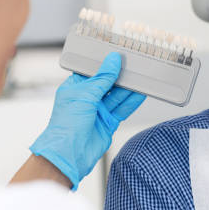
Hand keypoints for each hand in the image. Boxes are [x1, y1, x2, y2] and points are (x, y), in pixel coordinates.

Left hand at [30, 52, 145, 189]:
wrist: (69, 154)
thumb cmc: (66, 124)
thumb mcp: (85, 94)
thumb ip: (102, 78)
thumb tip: (113, 60)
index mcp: (75, 87)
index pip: (93, 71)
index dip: (105, 63)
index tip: (118, 55)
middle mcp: (87, 98)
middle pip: (108, 83)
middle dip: (120, 75)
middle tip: (134, 65)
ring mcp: (98, 111)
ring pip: (117, 96)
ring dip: (129, 88)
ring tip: (141, 77)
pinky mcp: (108, 123)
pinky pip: (122, 109)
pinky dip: (132, 102)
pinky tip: (140, 94)